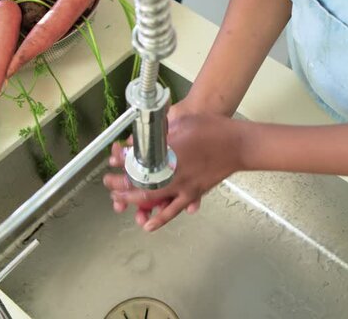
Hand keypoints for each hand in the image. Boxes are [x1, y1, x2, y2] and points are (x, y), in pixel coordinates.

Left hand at [102, 113, 243, 231]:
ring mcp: (182, 185)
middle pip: (138, 181)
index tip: (112, 162)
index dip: (121, 163)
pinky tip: (148, 225)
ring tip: (119, 201)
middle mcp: (172, 171)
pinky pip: (173, 209)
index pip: (136, 161)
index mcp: (168, 151)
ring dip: (132, 199)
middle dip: (120, 184)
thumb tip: (144, 134)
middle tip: (109, 182)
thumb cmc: (212, 128)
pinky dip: (160, 218)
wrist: (238, 144)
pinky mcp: (193, 193)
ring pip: (151, 197)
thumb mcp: (183, 121)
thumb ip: (161, 129)